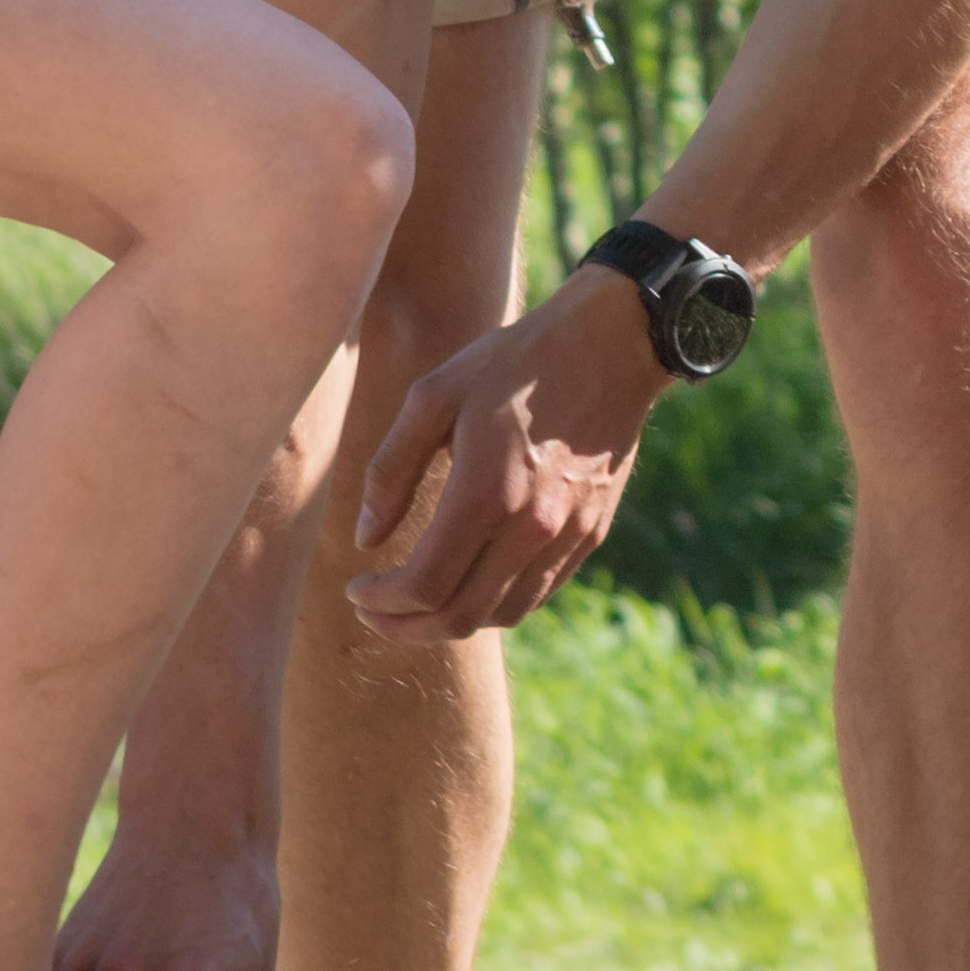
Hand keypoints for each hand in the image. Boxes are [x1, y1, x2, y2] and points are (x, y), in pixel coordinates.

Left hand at [344, 270, 669, 641]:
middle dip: (405, 627)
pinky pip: (537, 594)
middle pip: (459, 618)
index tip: (357, 589)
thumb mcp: (434, 397)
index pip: (424, 586)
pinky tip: (471, 577)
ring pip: (501, 615)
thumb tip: (365, 540)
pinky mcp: (591, 532)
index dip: (380, 601)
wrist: (612, 343)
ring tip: (419, 602)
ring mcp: (568, 535)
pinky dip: (495, 603)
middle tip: (374, 611)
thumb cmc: (514, 362)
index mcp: (488, 491)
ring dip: (450, 621)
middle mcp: (532, 526)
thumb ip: (391, 471)